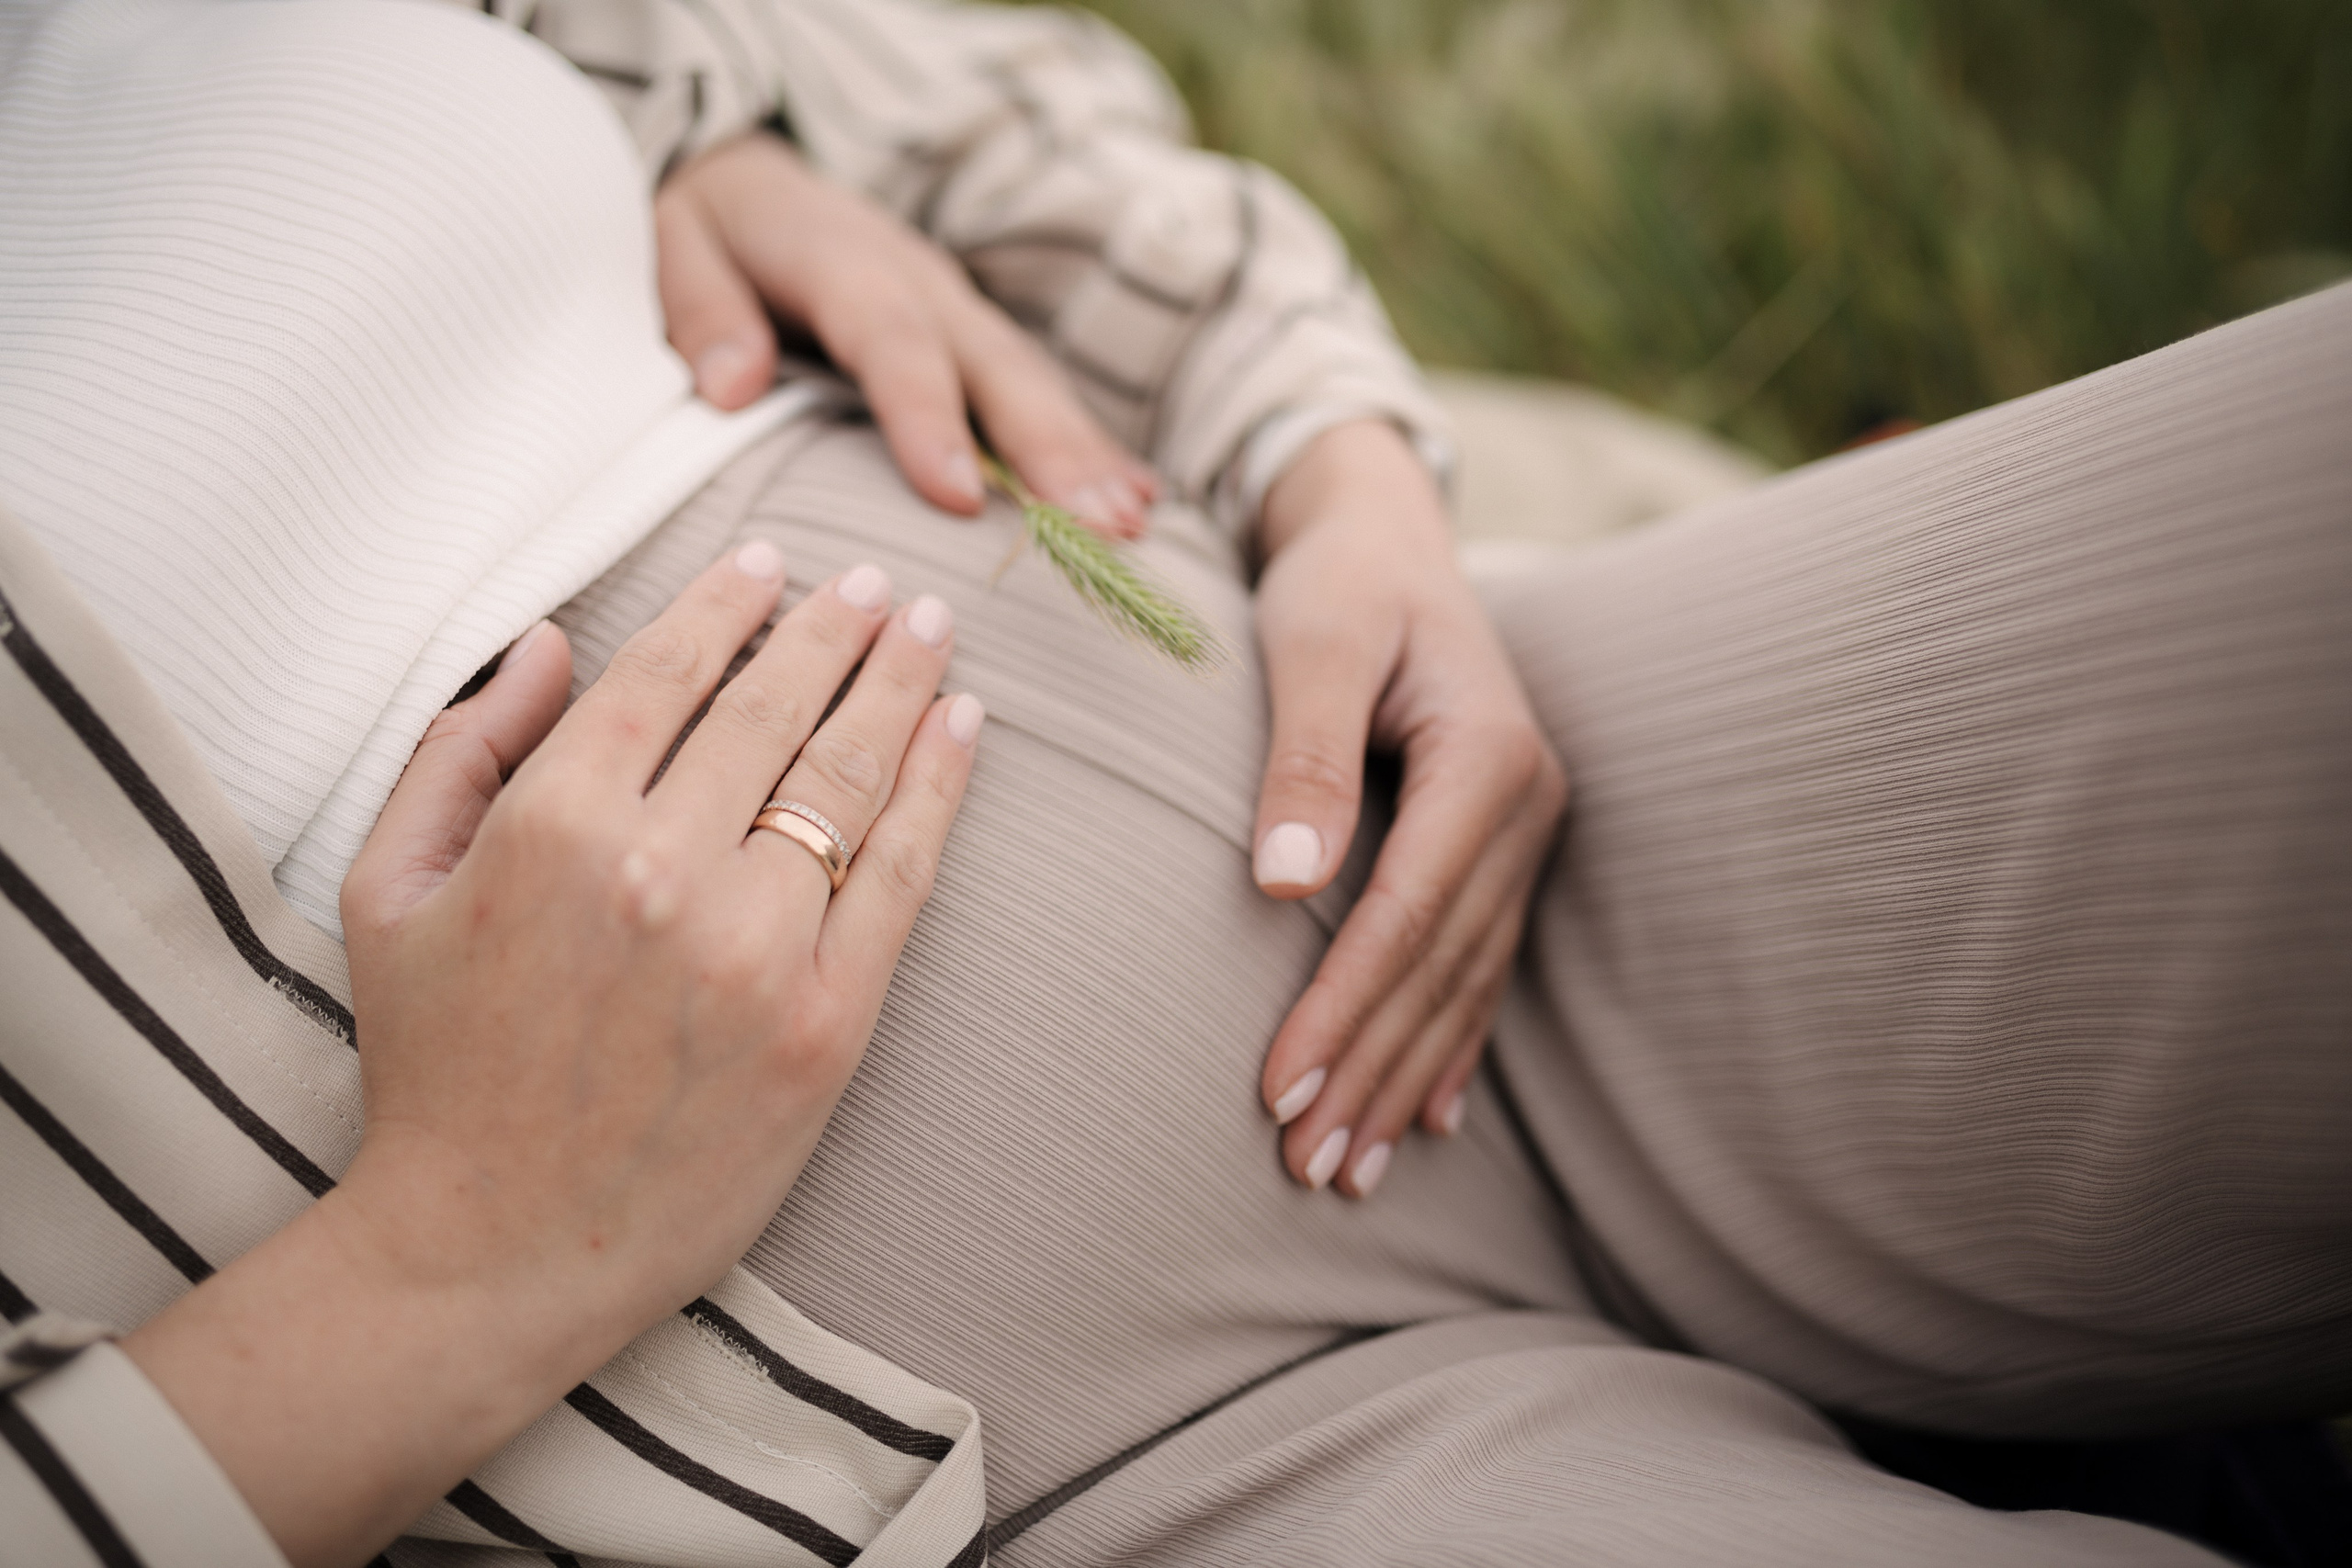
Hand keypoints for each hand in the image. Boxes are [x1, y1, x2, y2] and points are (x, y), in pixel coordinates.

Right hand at [124, 545, 980, 1565]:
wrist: (497, 1250)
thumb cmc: (437, 1068)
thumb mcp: (389, 889)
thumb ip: (462, 749)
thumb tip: (544, 640)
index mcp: (554, 824)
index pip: (669, 673)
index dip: (730, 604)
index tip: (773, 563)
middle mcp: (665, 871)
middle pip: (775, 710)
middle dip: (835, 629)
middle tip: (874, 582)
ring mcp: (758, 949)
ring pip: (850, 779)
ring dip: (901, 687)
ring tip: (929, 632)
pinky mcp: (829, 1022)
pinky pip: (902, 875)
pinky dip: (940, 790)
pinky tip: (961, 731)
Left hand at [656, 130, 1157, 535]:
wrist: (746, 178)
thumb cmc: (705, 228)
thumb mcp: (669, 242)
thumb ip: (699, 308)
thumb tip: (732, 387)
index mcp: (843, 260)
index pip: (892, 342)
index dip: (928, 417)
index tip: (958, 498)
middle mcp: (920, 282)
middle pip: (994, 367)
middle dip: (1053, 450)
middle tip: (1102, 526)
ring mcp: (959, 309)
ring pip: (1032, 383)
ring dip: (1087, 457)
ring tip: (1134, 526)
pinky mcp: (976, 336)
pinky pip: (1039, 393)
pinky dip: (1091, 445)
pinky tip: (1142, 501)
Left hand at [1251, 422, 1566, 1198]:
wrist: (1388, 537)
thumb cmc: (1339, 582)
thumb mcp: (1311, 641)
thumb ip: (1301, 755)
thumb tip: (1283, 883)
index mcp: (1489, 757)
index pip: (1408, 913)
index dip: (1344, 1008)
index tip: (1277, 1091)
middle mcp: (1526, 805)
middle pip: (1439, 967)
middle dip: (1370, 1071)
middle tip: (1306, 1168)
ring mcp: (1524, 832)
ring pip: (1462, 983)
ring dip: (1404, 1080)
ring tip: (1348, 1173)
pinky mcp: (1499, 848)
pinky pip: (1479, 963)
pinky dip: (1449, 1045)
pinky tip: (1427, 1119)